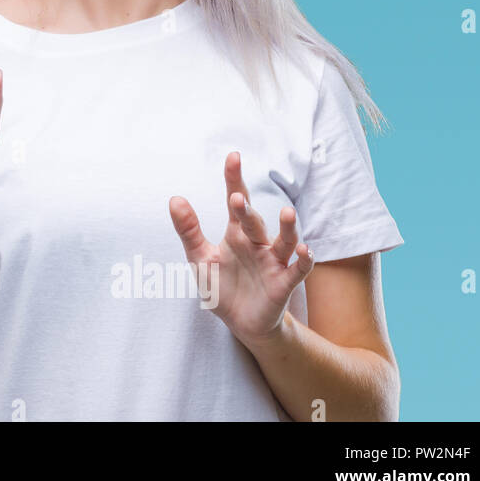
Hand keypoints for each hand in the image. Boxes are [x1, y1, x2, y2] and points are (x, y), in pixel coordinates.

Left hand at [167, 151, 313, 345]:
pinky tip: (305, 250)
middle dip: (246, 209)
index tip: (233, 156)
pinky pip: (298, 270)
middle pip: (254, 220)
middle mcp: (257, 243)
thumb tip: (174, 198)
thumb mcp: (200, 259)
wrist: (242, 324)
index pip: (236, 201)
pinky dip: (304, 260)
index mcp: (236, 234)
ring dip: (287, 227)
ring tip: (286, 212)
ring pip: (284, 240)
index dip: (234, 180)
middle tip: (235, 196)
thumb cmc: (222, 287)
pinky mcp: (284, 283)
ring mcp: (273, 262)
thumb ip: (188, 230)